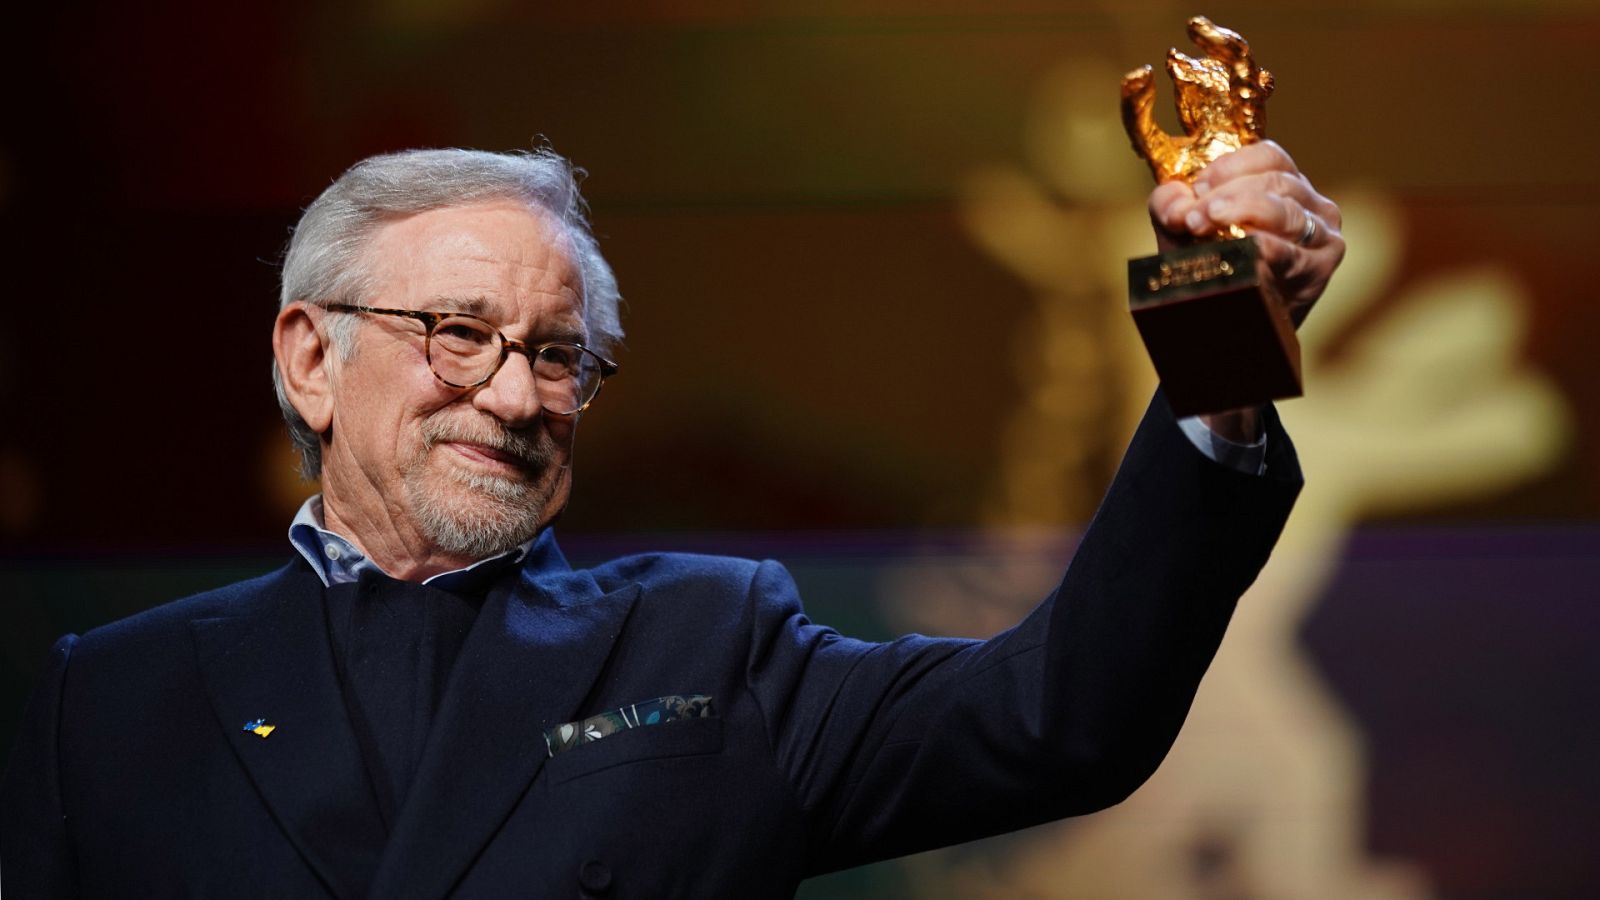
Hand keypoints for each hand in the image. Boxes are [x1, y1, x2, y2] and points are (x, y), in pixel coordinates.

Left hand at [1147, 140, 1344, 327]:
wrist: (1233, 327)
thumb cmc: (1214, 268)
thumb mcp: (1184, 231)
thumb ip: (1171, 208)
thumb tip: (1177, 206)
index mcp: (1283, 184)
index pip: (1268, 156)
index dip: (1231, 166)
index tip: (1198, 186)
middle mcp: (1310, 204)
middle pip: (1275, 182)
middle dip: (1229, 194)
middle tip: (1194, 215)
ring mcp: (1321, 235)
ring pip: (1286, 212)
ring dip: (1243, 213)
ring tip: (1205, 223)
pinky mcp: (1320, 268)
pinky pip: (1295, 254)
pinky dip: (1269, 247)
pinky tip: (1248, 246)